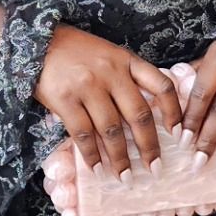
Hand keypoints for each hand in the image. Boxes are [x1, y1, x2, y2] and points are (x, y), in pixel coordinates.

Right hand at [33, 25, 182, 180]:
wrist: (36, 39)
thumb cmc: (74, 50)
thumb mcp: (107, 55)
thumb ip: (125, 77)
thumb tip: (143, 116)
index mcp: (125, 60)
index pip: (161, 85)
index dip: (173, 112)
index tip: (178, 133)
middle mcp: (110, 72)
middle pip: (139, 115)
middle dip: (149, 146)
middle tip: (154, 168)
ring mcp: (87, 86)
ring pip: (112, 129)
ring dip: (120, 157)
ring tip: (125, 176)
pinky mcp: (64, 98)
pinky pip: (83, 134)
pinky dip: (92, 155)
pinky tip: (97, 168)